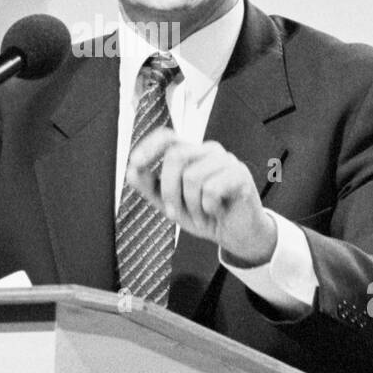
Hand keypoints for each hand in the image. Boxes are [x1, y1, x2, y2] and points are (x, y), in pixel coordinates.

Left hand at [126, 128, 276, 266]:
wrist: (237, 235)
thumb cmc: (206, 214)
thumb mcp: (171, 203)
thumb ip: (150, 187)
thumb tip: (131, 170)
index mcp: (191, 153)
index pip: (167, 137)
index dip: (149, 146)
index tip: (135, 162)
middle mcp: (208, 151)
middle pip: (176, 156)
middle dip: (168, 190)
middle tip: (173, 213)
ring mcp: (226, 160)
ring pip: (193, 176)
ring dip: (192, 205)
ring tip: (201, 214)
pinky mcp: (240, 175)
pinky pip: (212, 189)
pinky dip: (208, 207)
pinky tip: (216, 211)